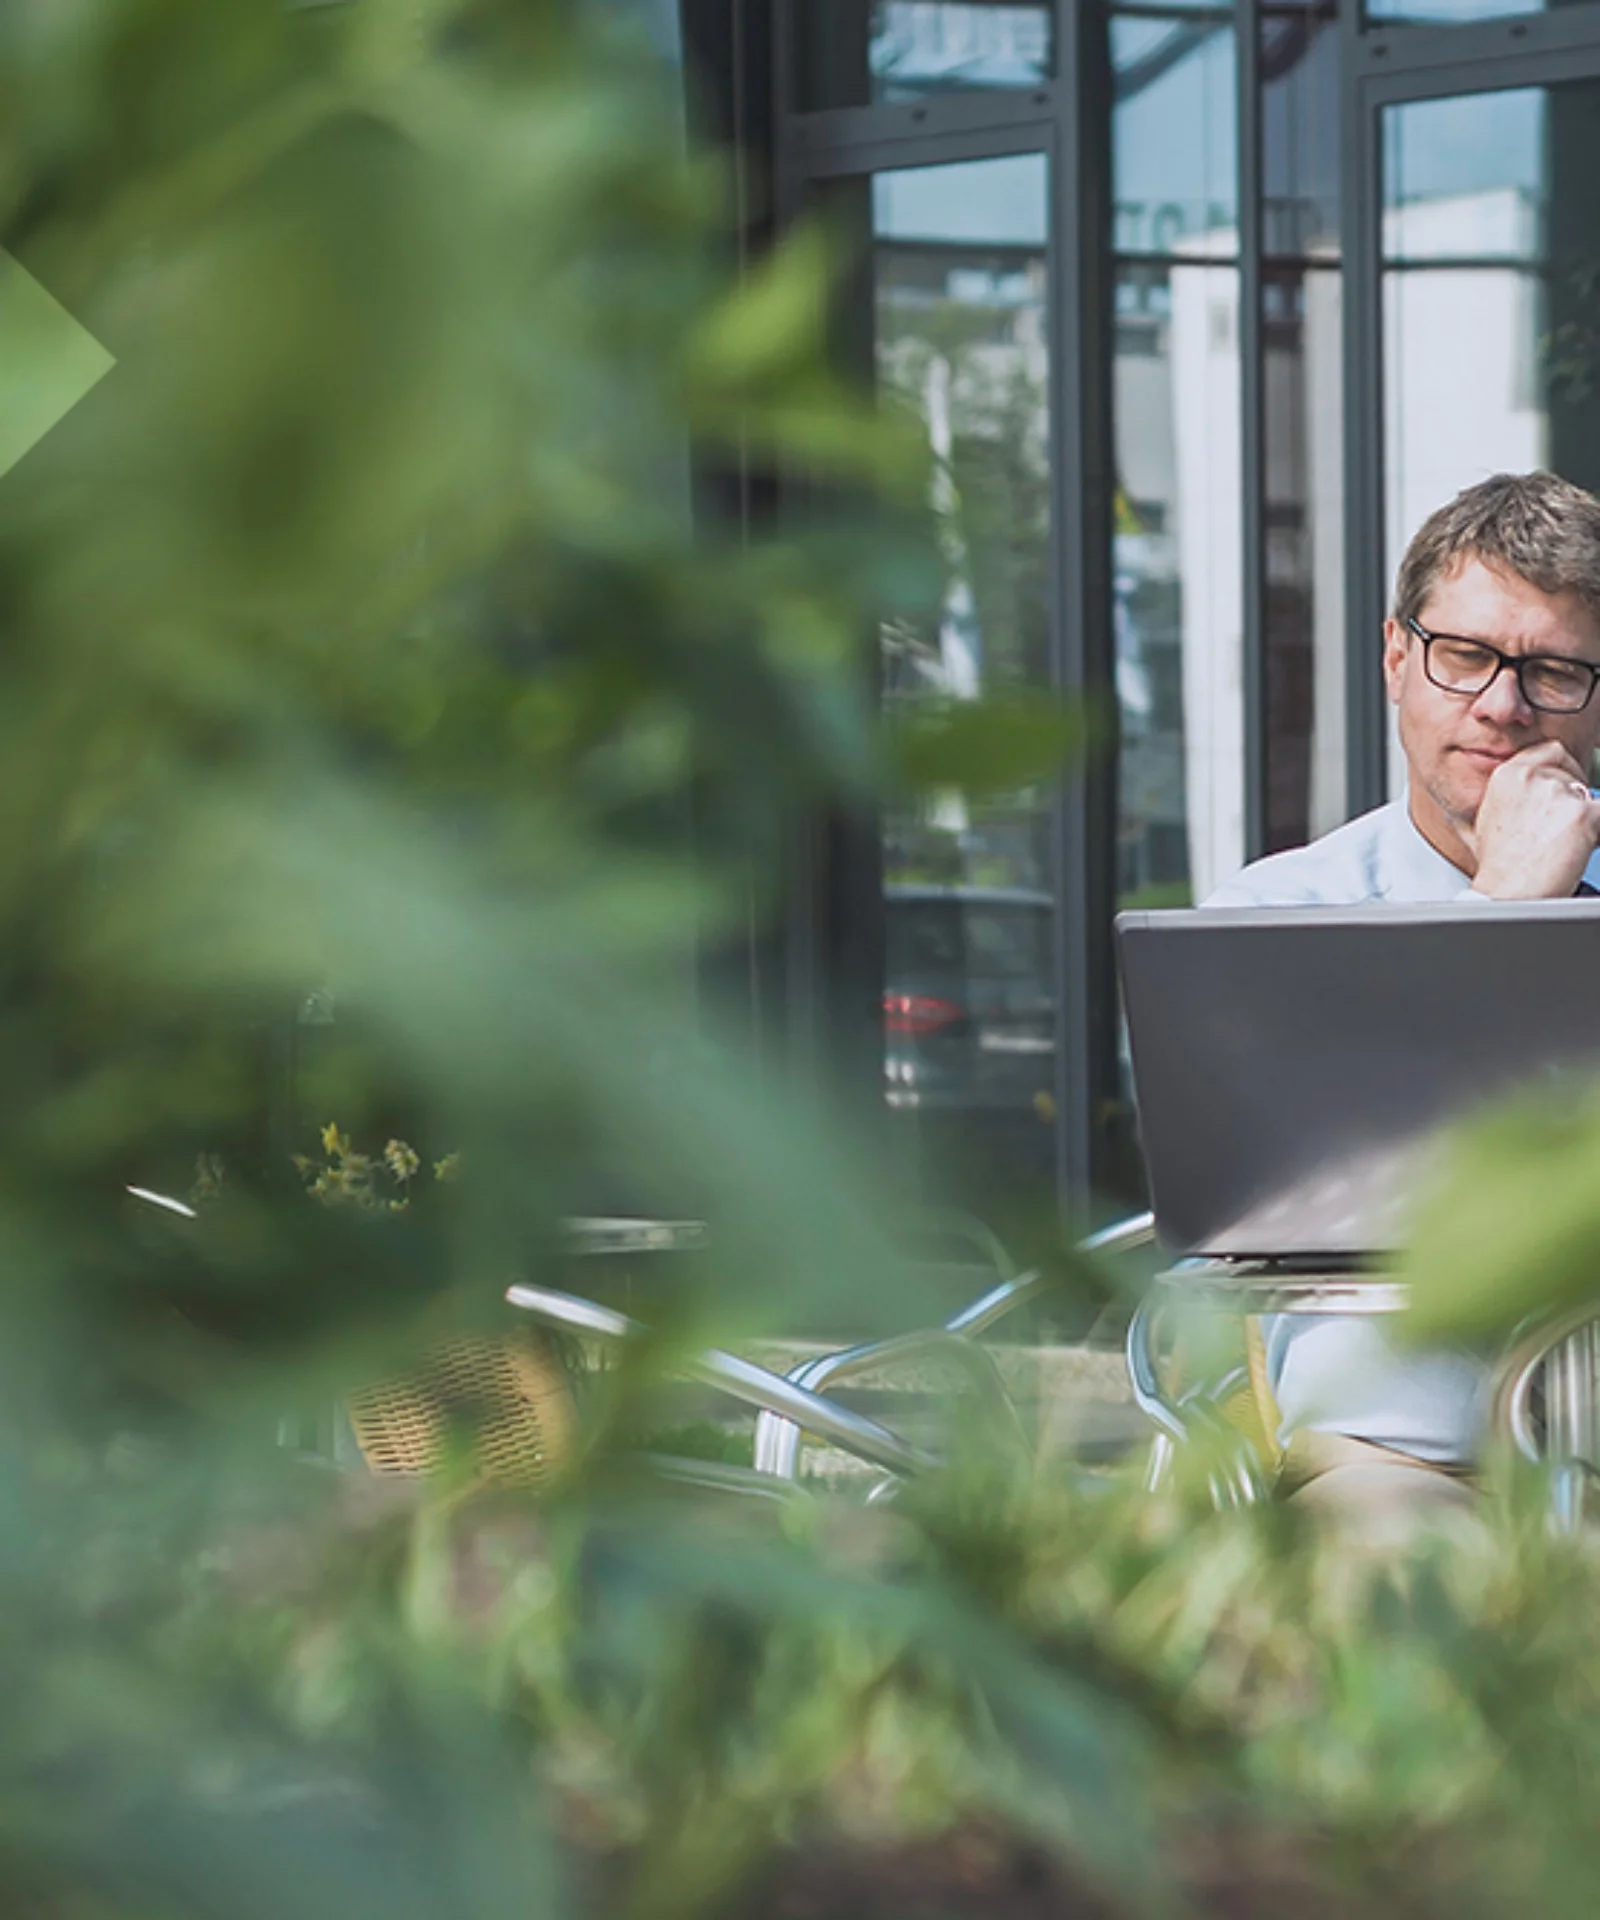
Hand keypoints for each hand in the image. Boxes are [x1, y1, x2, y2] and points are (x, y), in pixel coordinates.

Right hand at [1467, 742, 1599, 898]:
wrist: (1508, 894)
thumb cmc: (1499, 869)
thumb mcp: (1487, 821)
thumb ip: (1512, 797)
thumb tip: (1530, 796)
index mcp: (1508, 775)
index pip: (1551, 751)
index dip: (1565, 769)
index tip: (1567, 789)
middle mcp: (1532, 778)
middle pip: (1574, 777)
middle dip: (1575, 803)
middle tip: (1561, 831)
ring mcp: (1559, 793)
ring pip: (1591, 798)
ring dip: (1586, 820)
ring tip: (1564, 846)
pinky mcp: (1583, 813)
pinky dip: (1596, 832)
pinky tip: (1580, 848)